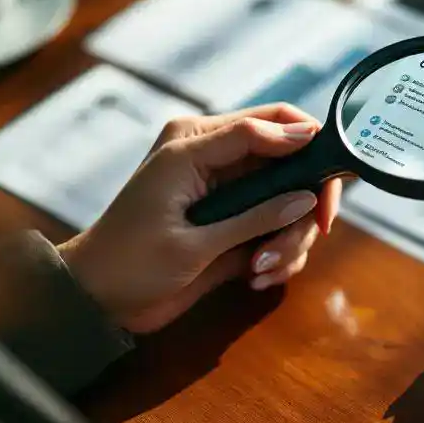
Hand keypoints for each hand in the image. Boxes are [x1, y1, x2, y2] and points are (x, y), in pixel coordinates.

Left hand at [59, 103, 341, 333]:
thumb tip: (308, 194)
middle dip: (304, 207)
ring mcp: (229, 191)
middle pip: (292, 162)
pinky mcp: (235, 221)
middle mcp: (218, 159)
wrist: (98, 300)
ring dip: (290, 240)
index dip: (307, 145)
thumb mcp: (193, 241)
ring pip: (292, 200)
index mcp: (198, 143)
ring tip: (261, 271)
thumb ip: (254, 215)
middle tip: (310, 239)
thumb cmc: (129, 262)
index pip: (270, 122)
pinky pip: (280, 228)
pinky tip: (255, 277)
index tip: (325, 187)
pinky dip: (279, 255)